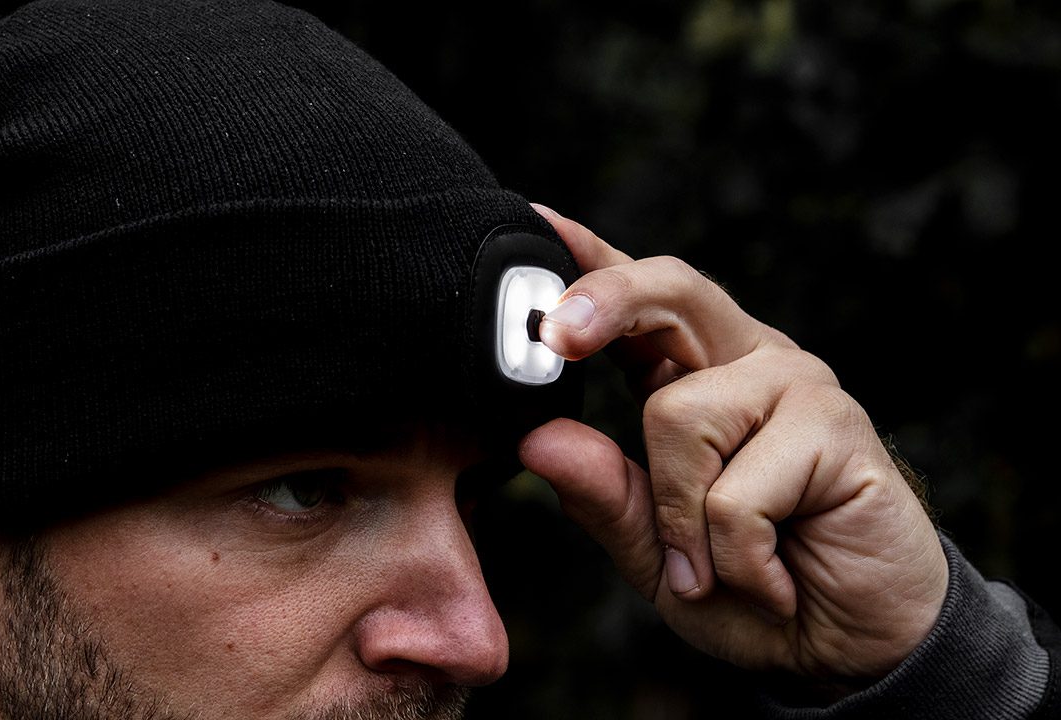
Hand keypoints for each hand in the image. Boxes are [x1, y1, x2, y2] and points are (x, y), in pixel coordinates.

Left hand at [519, 204, 948, 682]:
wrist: (848, 649)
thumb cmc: (749, 588)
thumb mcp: (654, 553)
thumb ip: (602, 494)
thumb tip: (536, 441)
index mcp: (696, 376)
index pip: (640, 303)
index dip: (589, 258)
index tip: (536, 224)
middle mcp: (748, 361)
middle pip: (670, 287)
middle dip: (604, 303)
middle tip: (556, 341)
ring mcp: (798, 386)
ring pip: (680, 414)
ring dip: (683, 522)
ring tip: (722, 568)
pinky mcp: (840, 428)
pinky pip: (735, 492)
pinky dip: (736, 557)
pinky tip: (773, 579)